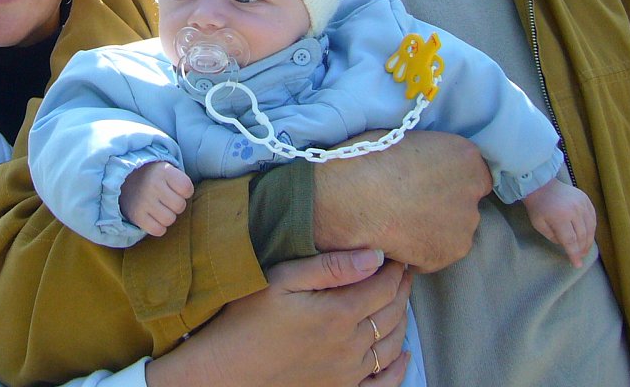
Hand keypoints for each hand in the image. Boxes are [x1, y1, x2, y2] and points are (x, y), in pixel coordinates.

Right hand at [121, 161, 193, 236]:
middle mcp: (153, 185)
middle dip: (176, 205)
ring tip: (160, 208)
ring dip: (168, 216)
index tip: (176, 188)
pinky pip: (158, 230)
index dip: (185, 191)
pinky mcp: (136, 216)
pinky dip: (159, 227)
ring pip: (170, 220)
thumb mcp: (165, 169)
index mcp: (163, 171)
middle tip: (167, 199)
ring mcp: (143, 201)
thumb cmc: (152, 176)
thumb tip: (191, 197)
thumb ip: (180, 180)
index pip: (187, 188)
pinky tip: (154, 217)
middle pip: (180, 206)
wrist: (123, 180)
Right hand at [146, 249, 411, 386]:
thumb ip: (331, 267)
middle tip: (404, 273)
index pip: (384, 287)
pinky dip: (399, 368)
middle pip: (393, 314)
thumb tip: (375, 255)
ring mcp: (348, 374)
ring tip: (401, 301)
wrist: (225, 372)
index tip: (399, 256)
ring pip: (392, 345)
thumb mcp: (282, 280)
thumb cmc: (246, 320)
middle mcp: (351, 346)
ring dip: (403, 320)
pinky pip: (383, 384)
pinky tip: (403, 355)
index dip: (396, 270)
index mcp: (339, 314)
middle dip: (402, 290)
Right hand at [313, 131, 490, 270]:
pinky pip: (436, 253)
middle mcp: (472, 192)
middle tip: (409, 202)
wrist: (346, 196)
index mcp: (465, 156)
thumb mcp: (405, 139)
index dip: (449, 178)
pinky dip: (420, 250)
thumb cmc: (367, 159)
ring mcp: (463, 227)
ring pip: (454, 229)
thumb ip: (428, 154)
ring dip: (434, 228)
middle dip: (444, 203)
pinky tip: (396, 239)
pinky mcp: (446, 255)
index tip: (428, 182)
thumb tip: (423, 166)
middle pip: (465, 201)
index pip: (472, 172)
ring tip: (399, 222)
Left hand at [523, 178, 596, 267]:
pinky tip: (588, 235)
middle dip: (582, 249)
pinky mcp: (586, 199)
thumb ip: (553, 237)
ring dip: (589, 240)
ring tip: (585, 249)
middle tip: (580, 256)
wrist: (541, 184)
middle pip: (582, 235)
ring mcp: (582, 203)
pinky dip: (592, 228)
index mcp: (560, 217)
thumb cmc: (537, 206)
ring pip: (590, 228)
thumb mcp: (539, 225)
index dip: (574, 254)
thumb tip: (567, 245)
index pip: (571, 241)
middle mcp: (574, 210)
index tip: (577, 265)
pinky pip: (592, 217)